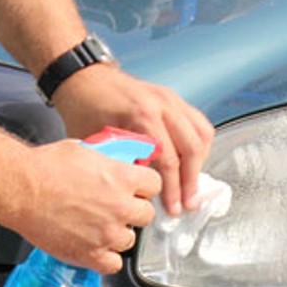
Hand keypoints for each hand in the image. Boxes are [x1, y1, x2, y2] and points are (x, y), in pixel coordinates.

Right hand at [14, 139, 161, 273]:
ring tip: (99, 226)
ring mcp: (107, 234)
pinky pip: (113, 264)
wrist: (20, 189)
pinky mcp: (90, 254)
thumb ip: (109, 162)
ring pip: (130, 240)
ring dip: (118, 234)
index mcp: (122, 179)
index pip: (155, 185)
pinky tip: (95, 247)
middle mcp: (120, 208)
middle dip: (133, 210)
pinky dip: (106, 258)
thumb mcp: (86, 151)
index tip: (135, 188)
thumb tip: (118, 165)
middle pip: (147, 215)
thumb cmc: (45, 167)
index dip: (143, 186)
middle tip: (116, 207)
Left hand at [52, 65, 213, 216]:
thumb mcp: (98, 143)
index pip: (168, 159)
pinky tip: (191, 161)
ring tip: (191, 185)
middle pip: (192, 148)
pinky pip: (198, 122)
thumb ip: (123, 166)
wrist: (83, 79)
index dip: (172, 189)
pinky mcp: (174, 97)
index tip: (172, 208)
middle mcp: (162, 104)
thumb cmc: (84, 109)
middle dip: (190, 181)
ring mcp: (171, 98)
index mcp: (143, 116)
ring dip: (199, 163)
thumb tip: (142, 195)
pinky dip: (199, 144)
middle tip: (187, 203)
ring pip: (202, 134)